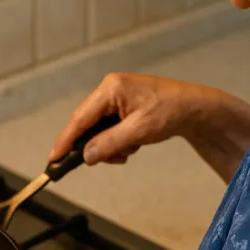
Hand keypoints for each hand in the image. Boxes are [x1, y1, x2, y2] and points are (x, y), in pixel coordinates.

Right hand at [49, 73, 203, 165]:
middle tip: (103, 160)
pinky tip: (134, 143)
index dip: (65, 140)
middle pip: (86, 124)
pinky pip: (109, 128)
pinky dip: (118, 141)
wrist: (195, 108)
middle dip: (95, 145)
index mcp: (110, 89)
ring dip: (110, 145)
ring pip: (98, 129)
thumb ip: (110, 143)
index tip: (53, 159)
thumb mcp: (139, 131)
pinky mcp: (123, 106)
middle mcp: (109, 90)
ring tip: (130, 149)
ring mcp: (116, 98)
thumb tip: (86, 156)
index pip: (80, 118)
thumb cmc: (170, 112)